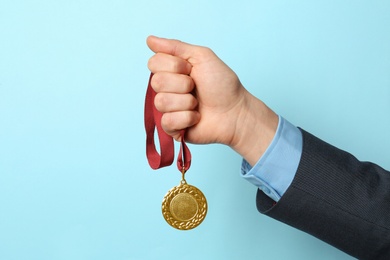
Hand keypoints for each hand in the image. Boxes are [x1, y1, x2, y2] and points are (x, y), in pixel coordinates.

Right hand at [146, 36, 277, 164]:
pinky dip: (187, 118)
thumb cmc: (222, 85)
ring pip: (161, 102)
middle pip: (156, 82)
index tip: (190, 69)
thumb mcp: (202, 57)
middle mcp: (166, 89)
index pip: (153, 63)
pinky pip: (167, 121)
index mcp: (171, 71)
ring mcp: (167, 109)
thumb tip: (150, 39)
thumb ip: (175, 47)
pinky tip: (196, 117)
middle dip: (182, 84)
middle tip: (195, 87)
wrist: (235, 111)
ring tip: (197, 104)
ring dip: (186, 102)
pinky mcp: (171, 128)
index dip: (174, 66)